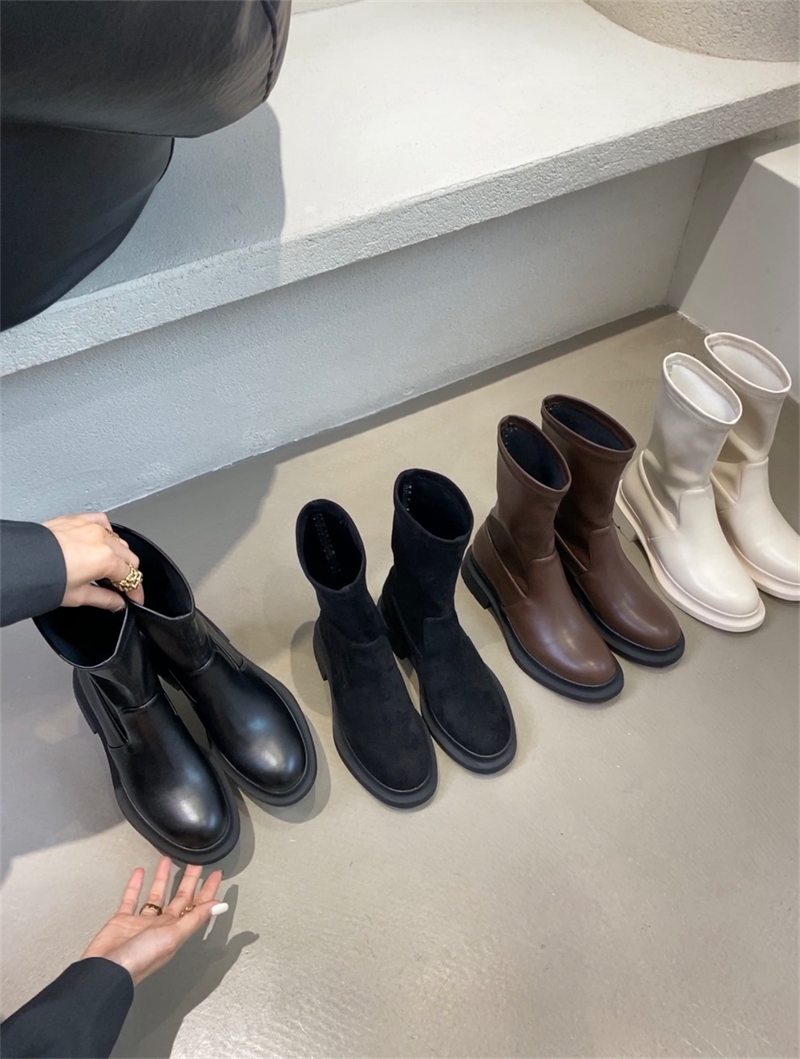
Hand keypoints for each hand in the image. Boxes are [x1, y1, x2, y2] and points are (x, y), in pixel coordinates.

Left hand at [42, 512, 143, 609]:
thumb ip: (104, 599)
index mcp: (106, 559)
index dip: (135, 591)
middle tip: (120, 587)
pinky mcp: (78, 519)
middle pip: (129, 557)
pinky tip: (100, 541)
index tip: (134, 598)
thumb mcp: (78, 596)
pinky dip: (106, 531)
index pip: (132, 576)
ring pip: (118, 539)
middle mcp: (102, 539)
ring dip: (118, 554)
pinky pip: (102, 521)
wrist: (21, 562)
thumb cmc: (43, 577)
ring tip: (107, 567)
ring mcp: (91, 527)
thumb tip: (117, 603)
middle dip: (128, 573)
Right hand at [81, 857, 225, 985]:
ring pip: (156, 895)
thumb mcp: (172, 936)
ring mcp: (141, 923)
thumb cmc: (139, 958)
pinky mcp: (122, 920)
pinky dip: (135, 884)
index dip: (208, 890)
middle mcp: (161, 926)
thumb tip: (220, 906)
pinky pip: (131, 898)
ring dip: (162, 877)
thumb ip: (195, 919)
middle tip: (196, 862)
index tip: (216, 874)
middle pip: (179, 898)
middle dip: (189, 880)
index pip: (197, 906)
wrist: (105, 971)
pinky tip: (139, 872)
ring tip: (167, 859)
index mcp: (175, 931)